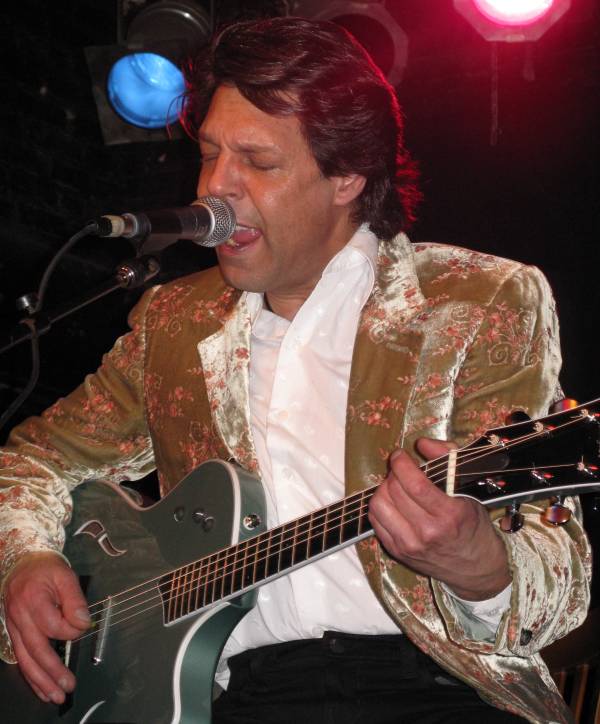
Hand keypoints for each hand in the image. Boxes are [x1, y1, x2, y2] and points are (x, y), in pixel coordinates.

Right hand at [3, 551, 90, 703]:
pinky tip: (42, 688)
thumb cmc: (45, 569)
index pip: (53, 625)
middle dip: (52, 671)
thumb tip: (84, 624)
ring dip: (41, 681)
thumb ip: (76, 600)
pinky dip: (31, 676)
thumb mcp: (65, 576)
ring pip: (25, 659)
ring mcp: (13, 627)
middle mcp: (20, 616)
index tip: (82, 626)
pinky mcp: (13, 634)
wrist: (21, 563)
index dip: (71, 630)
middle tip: (68, 686)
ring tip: (55, 696)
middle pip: (36, 649)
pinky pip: (20, 659)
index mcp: (33, 599)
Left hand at [369, 438, 510, 599]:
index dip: (401, 464)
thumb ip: (448, 458)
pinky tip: (392, 502)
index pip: (415, 483)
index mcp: (450, 514)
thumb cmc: (473, 524)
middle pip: (394, 491)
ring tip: (396, 485)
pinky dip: (380, 505)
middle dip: (394, 473)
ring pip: (379, 505)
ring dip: (383, 488)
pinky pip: (375, 521)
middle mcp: (428, 532)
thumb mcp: (470, 488)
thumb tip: (422, 443)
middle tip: (401, 469)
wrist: (475, 567)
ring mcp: (410, 544)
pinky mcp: (397, 552)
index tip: (400, 455)